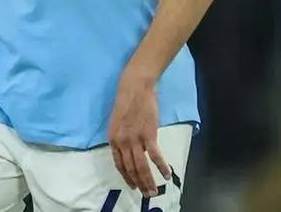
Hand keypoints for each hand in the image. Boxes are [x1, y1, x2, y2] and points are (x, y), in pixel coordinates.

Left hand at [107, 68, 170, 196]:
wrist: (135, 87)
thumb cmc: (126, 100)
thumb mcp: (117, 121)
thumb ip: (122, 137)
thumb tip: (132, 150)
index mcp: (113, 138)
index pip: (119, 164)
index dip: (126, 177)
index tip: (133, 185)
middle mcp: (122, 142)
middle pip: (130, 169)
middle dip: (139, 184)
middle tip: (146, 194)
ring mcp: (135, 140)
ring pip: (141, 167)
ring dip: (148, 181)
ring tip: (154, 191)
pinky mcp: (148, 135)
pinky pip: (155, 156)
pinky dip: (161, 167)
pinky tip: (166, 174)